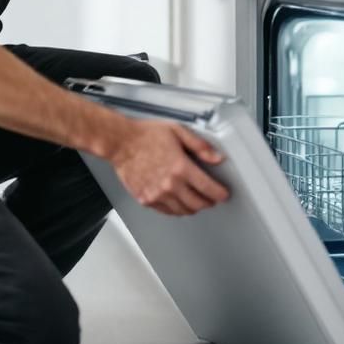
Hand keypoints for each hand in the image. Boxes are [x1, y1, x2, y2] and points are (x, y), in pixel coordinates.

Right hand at [110, 119, 228, 216]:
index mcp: (181, 167)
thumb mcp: (177, 131)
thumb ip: (200, 146)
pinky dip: (176, 210)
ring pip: (183, 211)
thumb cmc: (145, 135)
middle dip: (208, 202)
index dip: (220, 194)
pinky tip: (178, 203)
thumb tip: (216, 158)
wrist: (120, 142)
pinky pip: (167, 212)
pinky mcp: (146, 199)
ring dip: (193, 208)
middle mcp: (170, 184)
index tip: (223, 195)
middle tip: (211, 199)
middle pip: (198, 204)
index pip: (208, 189)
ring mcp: (157, 194)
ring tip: (196, 201)